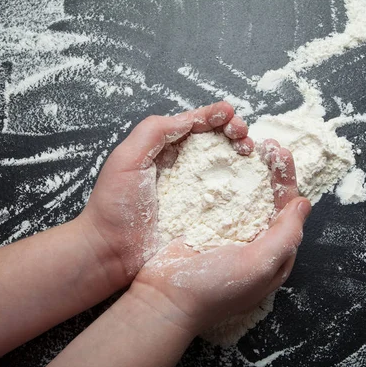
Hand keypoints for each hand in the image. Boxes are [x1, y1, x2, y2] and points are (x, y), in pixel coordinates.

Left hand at [77, 102, 253, 288]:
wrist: (112, 252)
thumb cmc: (114, 205)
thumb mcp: (127, 159)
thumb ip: (153, 132)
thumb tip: (189, 119)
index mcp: (164, 150)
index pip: (193, 125)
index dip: (213, 116)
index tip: (229, 114)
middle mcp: (182, 168)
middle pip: (214, 142)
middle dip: (233, 131)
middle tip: (243, 133)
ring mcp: (194, 192)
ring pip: (225, 166)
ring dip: (241, 153)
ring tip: (250, 151)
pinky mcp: (202, 215)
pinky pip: (226, 196)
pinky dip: (242, 184)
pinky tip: (253, 178)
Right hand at [128, 142, 311, 334]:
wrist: (164, 298)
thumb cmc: (214, 289)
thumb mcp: (260, 265)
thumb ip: (286, 236)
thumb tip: (303, 203)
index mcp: (273, 253)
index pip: (288, 211)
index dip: (287, 181)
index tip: (281, 154)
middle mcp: (254, 242)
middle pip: (269, 199)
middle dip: (271, 170)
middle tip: (266, 144)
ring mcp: (229, 233)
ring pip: (246, 195)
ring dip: (249, 170)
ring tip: (247, 146)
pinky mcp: (205, 227)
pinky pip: (221, 199)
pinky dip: (225, 179)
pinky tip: (222, 162)